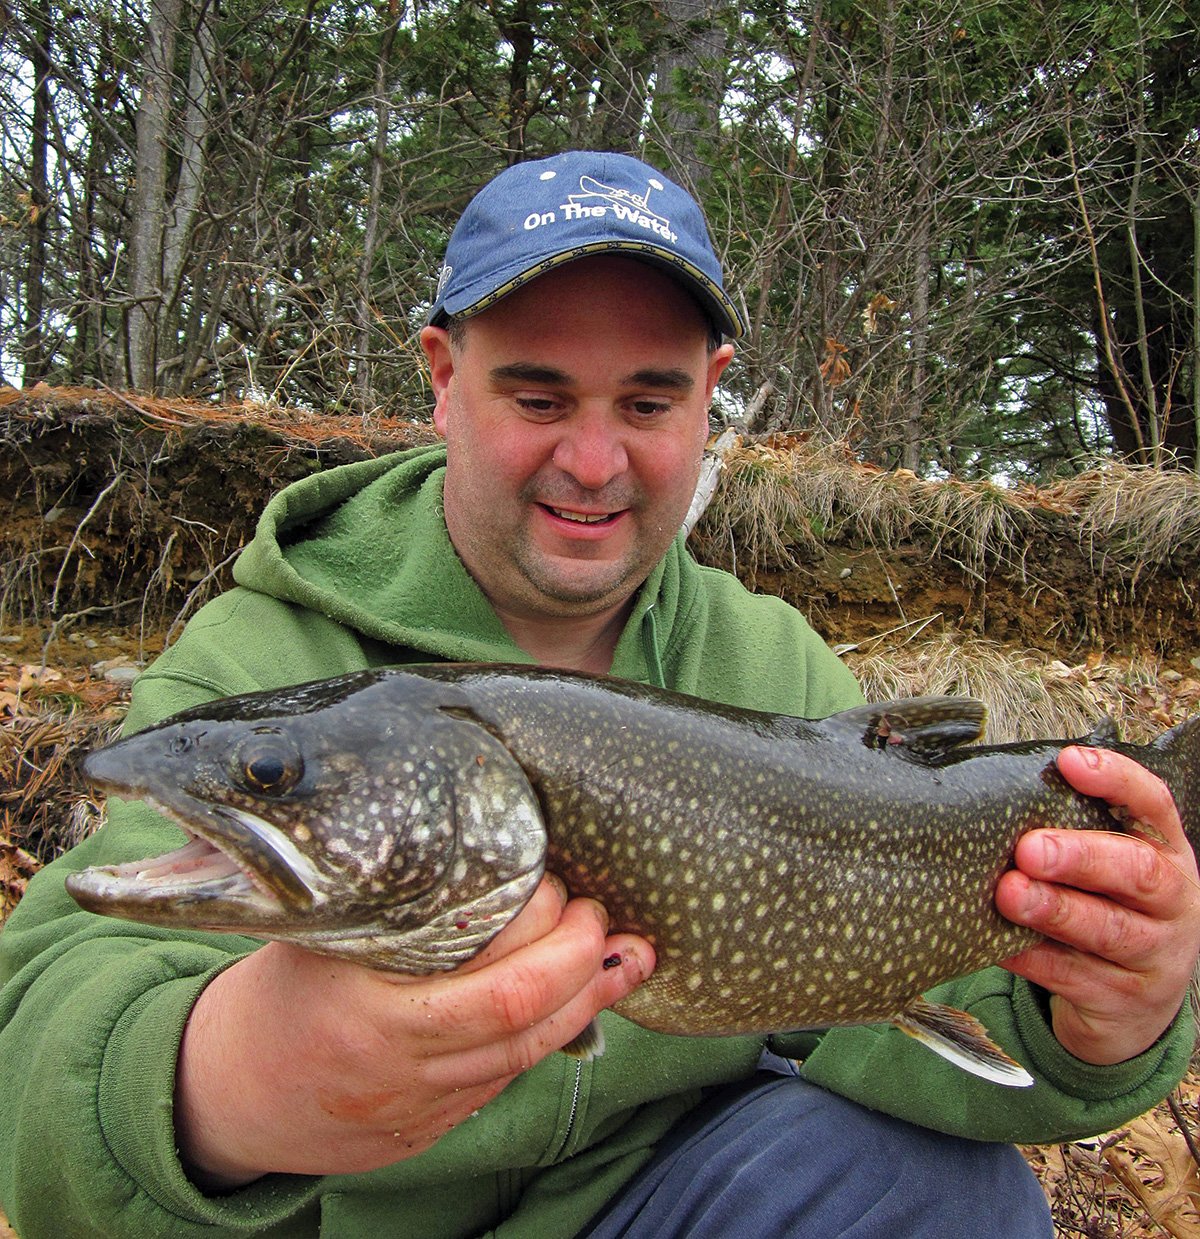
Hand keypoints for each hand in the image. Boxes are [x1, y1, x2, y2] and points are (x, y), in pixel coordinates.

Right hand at [174, 876, 653, 1189]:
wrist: (229, 1098)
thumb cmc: (275, 996)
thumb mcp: (313, 936)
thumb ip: (375, 897)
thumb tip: (439, 822)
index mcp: (372, 1014)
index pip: (494, 989)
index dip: (547, 938)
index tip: (563, 887)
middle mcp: (405, 1068)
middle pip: (522, 1022)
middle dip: (582, 966)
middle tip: (602, 914)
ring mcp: (422, 1105)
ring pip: (528, 1058)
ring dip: (589, 1004)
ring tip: (631, 958)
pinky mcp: (432, 1126)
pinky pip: (505, 1080)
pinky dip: (553, 1035)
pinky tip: (583, 998)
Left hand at [996, 746, 1199, 1064]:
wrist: (1134, 1000)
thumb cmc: (1104, 903)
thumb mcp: (1105, 864)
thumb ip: (1066, 826)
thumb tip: (987, 786)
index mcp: (1164, 850)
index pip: (1153, 804)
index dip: (1116, 780)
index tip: (1069, 761)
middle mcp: (1171, 900)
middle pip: (1139, 873)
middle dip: (1083, 857)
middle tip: (1029, 848)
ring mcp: (1153, 954)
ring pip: (1110, 930)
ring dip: (1056, 910)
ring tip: (1010, 893)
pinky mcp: (1122, 999)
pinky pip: (1074, 976)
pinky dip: (1032, 958)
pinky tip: (998, 942)